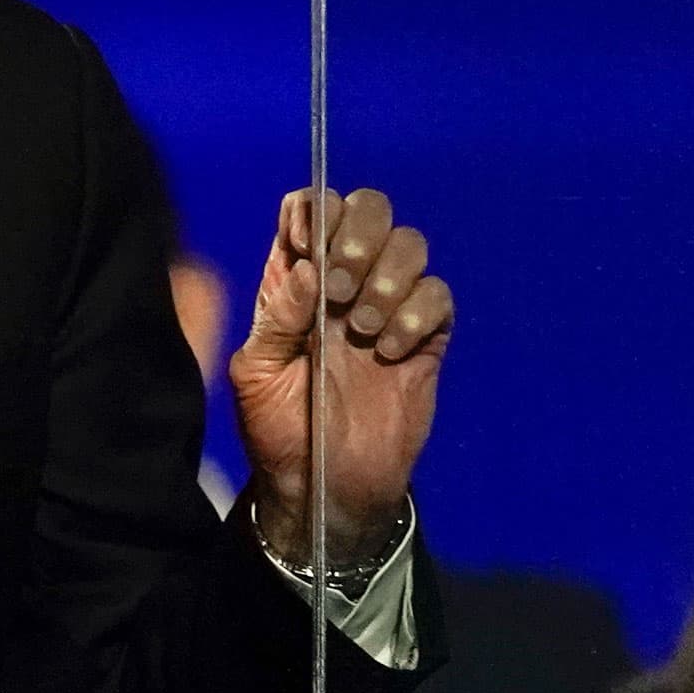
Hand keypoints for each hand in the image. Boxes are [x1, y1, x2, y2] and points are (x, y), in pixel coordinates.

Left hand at [230, 187, 452, 565]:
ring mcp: (386, 306)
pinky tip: (390, 352)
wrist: (326, 484)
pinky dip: (417, 315)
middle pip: (369, 210)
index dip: (315, 210)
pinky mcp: (424, 339)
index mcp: (294, 279)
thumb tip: (309, 269)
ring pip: (410, 245)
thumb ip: (277, 317)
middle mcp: (343, 281)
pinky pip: (438, 296)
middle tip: (340, 287)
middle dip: (359, 235)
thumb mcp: (255, 372)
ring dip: (388, 278)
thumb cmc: (279, 427)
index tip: (311, 246)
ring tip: (361, 329)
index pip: (309, 207)